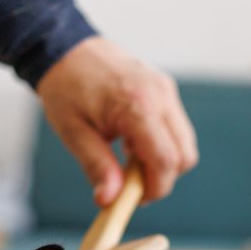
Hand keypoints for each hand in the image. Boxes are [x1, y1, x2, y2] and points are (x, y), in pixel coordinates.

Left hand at [36, 37, 197, 205]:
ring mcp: (166, 90)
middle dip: (162, 178)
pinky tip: (133, 141)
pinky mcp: (165, 89)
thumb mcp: (74, 133)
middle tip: (130, 182)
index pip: (166, 160)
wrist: (66, 49)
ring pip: (184, 144)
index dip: (155, 188)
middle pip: (184, 155)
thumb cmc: (66, 88)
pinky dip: (161, 144)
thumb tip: (110, 201)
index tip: (134, 199)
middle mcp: (160, 95)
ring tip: (128, 157)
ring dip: (162, 161)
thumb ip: (97, 167)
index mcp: (137, 105)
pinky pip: (176, 129)